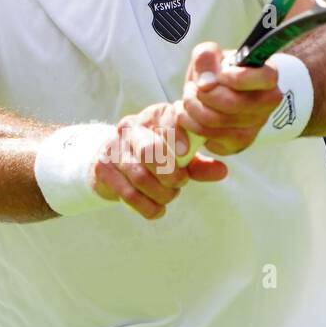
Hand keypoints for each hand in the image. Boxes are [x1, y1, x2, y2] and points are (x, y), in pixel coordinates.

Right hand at [89, 105, 190, 219]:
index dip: (178, 136)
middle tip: (181, 183)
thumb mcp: (179, 157)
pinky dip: (148, 207)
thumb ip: (199, 164)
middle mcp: (131, 127)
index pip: (167, 120)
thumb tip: (223, 171)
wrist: (111, 162)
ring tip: (169, 196)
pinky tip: (157, 210)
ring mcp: (113, 147)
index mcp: (154, 116)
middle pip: (149, 151)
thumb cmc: (154, 157)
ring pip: (140, 176)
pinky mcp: (103, 169)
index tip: (185, 152)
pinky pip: (128, 194)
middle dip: (169, 174)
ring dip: (161, 194)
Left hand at [177, 42, 283, 156]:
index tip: (220, 75)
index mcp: (266, 76)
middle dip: (203, 94)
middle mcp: (266, 103)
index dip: (238, 77)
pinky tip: (188, 116)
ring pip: (217, 122)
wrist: (214, 95)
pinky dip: (191, 125)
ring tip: (188, 100)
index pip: (265, 78)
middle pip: (232, 103)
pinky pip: (210, 137)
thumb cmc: (216, 73)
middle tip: (193, 88)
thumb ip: (206, 58)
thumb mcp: (210, 56)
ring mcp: (255, 126)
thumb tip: (206, 84)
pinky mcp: (238, 144)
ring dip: (192, 109)